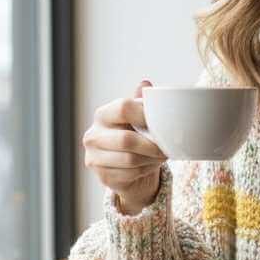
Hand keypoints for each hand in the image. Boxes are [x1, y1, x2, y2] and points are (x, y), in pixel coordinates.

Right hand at [83, 79, 166, 214]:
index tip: (162, 122)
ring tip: (160, 156)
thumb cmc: (135, 138)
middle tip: (167, 148)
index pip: (123, 108)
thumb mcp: (138, 119)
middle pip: (127, 139)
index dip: (145, 114)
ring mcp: (94, 157)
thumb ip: (141, 103)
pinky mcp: (102, 176)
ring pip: (131, 159)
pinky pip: (130, 174)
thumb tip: (145, 83)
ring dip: (151, 160)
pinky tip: (149, 166)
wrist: (127, 169)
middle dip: (152, 146)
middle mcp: (92, 135)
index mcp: (102, 115)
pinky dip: (145, 171)